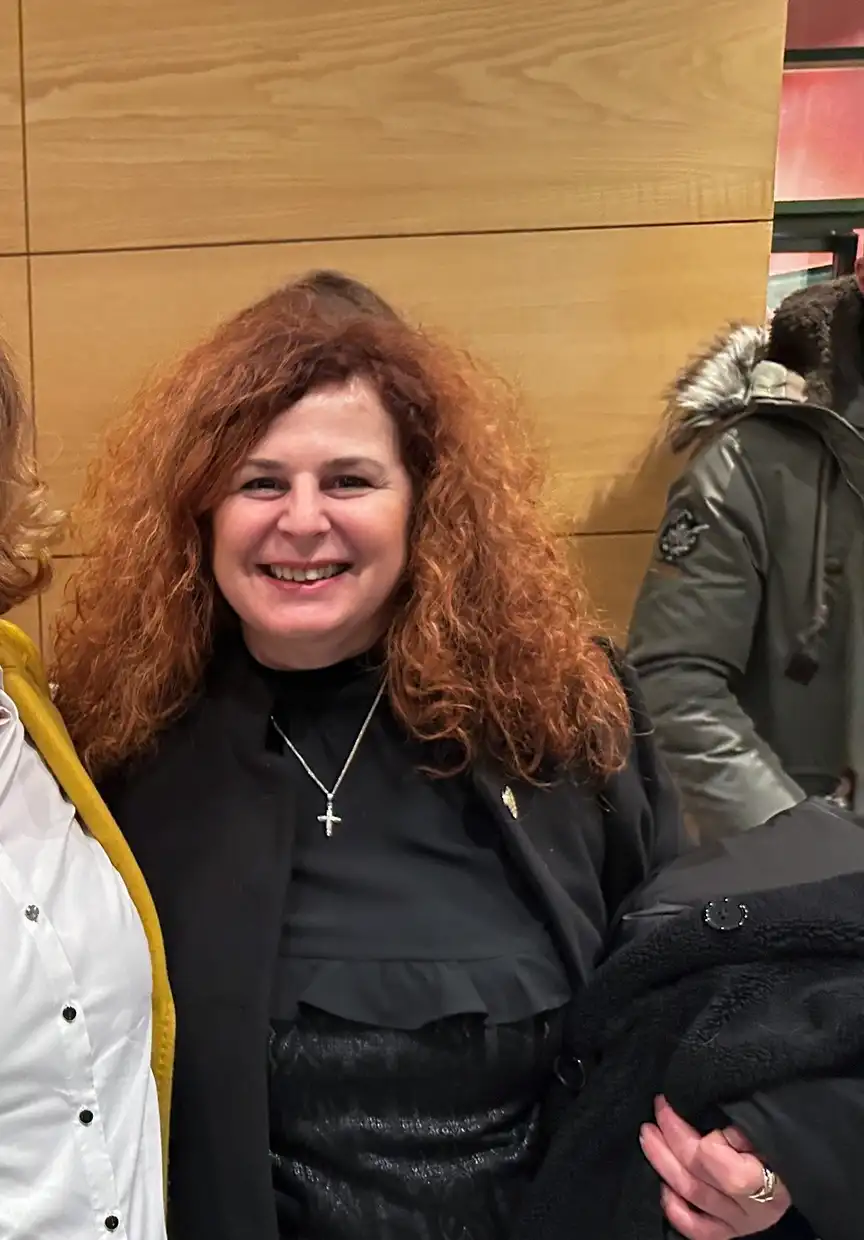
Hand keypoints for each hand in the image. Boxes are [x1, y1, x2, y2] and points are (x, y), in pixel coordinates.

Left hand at [639, 1095, 790, 1238]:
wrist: (808, 1169)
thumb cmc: (787, 1142)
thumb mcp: (769, 1127)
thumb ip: (741, 1126)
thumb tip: (713, 1123)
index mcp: (763, 1177)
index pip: (710, 1155)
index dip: (686, 1129)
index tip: (674, 1102)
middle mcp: (751, 1207)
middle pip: (695, 1174)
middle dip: (667, 1141)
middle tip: (652, 1115)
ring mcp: (740, 1224)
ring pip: (691, 1196)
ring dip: (663, 1165)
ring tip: (648, 1138)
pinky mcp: (733, 1232)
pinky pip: (698, 1230)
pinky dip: (676, 1210)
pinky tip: (663, 1188)